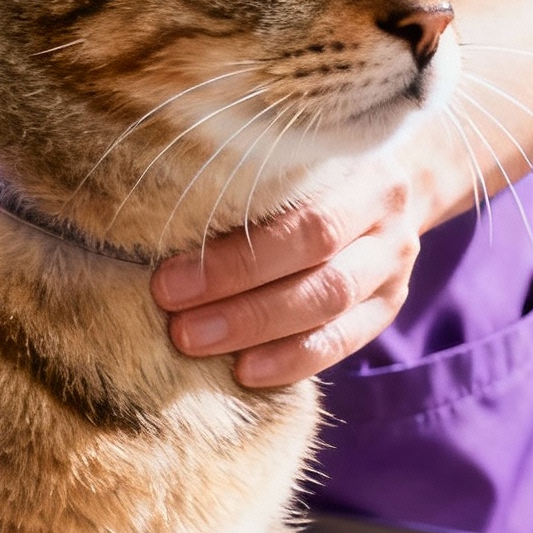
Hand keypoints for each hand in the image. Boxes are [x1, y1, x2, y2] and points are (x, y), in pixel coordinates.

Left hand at [151, 155, 434, 387]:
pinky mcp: (387, 306)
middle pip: (316, 261)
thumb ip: (235, 181)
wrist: (372, 189)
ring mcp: (393, 264)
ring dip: (257, 330)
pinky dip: (293, 360)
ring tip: (197, 344)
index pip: (299, 217)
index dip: (232, 256)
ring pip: (329, 304)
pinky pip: (343, 341)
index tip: (166, 281)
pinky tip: (246, 372)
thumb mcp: (278, 161)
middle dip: (239, 297)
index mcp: (354, 168)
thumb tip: (139, 214)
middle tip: (177, 324)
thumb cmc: (297, 173)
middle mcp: (384, 215)